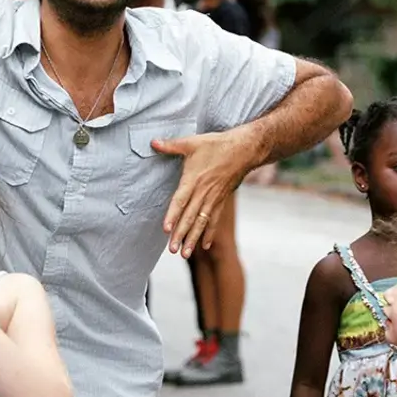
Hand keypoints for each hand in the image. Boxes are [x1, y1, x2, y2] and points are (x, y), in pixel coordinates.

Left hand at [154, 125, 259, 257]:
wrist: (244, 150)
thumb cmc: (217, 145)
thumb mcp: (192, 142)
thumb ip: (171, 145)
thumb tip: (152, 142)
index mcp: (194, 180)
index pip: (180, 201)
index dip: (173, 215)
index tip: (166, 230)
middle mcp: (203, 193)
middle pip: (190, 217)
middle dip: (181, 235)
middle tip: (172, 250)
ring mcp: (213, 199)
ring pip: (201, 222)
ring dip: (193, 238)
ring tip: (184, 254)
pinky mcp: (221, 200)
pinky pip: (214, 220)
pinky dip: (209, 233)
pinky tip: (204, 245)